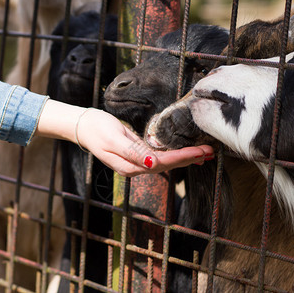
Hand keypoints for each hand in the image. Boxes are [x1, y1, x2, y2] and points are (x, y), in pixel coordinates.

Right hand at [77, 108, 213, 176]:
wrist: (83, 126)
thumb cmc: (97, 129)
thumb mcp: (113, 139)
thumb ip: (132, 152)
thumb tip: (152, 164)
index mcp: (131, 165)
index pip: (163, 163)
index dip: (183, 158)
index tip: (200, 152)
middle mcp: (136, 167)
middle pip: (168, 165)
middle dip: (190, 158)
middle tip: (210, 151)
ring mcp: (137, 162)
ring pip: (167, 162)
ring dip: (186, 157)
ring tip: (204, 153)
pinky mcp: (138, 154)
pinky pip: (161, 157)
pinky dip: (175, 154)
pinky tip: (185, 152)